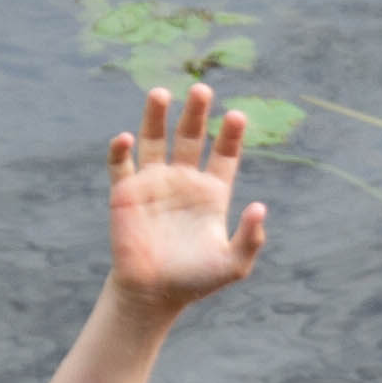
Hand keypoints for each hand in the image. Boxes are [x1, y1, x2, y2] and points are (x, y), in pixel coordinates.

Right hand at [104, 85, 268, 311]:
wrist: (155, 293)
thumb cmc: (197, 279)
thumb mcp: (233, 264)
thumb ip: (250, 238)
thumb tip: (261, 207)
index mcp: (212, 192)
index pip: (223, 155)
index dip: (230, 135)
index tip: (237, 116)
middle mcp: (183, 180)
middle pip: (190, 137)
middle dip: (196, 113)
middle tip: (202, 89)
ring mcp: (153, 183)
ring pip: (154, 139)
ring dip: (156, 116)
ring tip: (162, 93)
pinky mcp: (124, 192)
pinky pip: (120, 164)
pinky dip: (120, 150)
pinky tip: (125, 138)